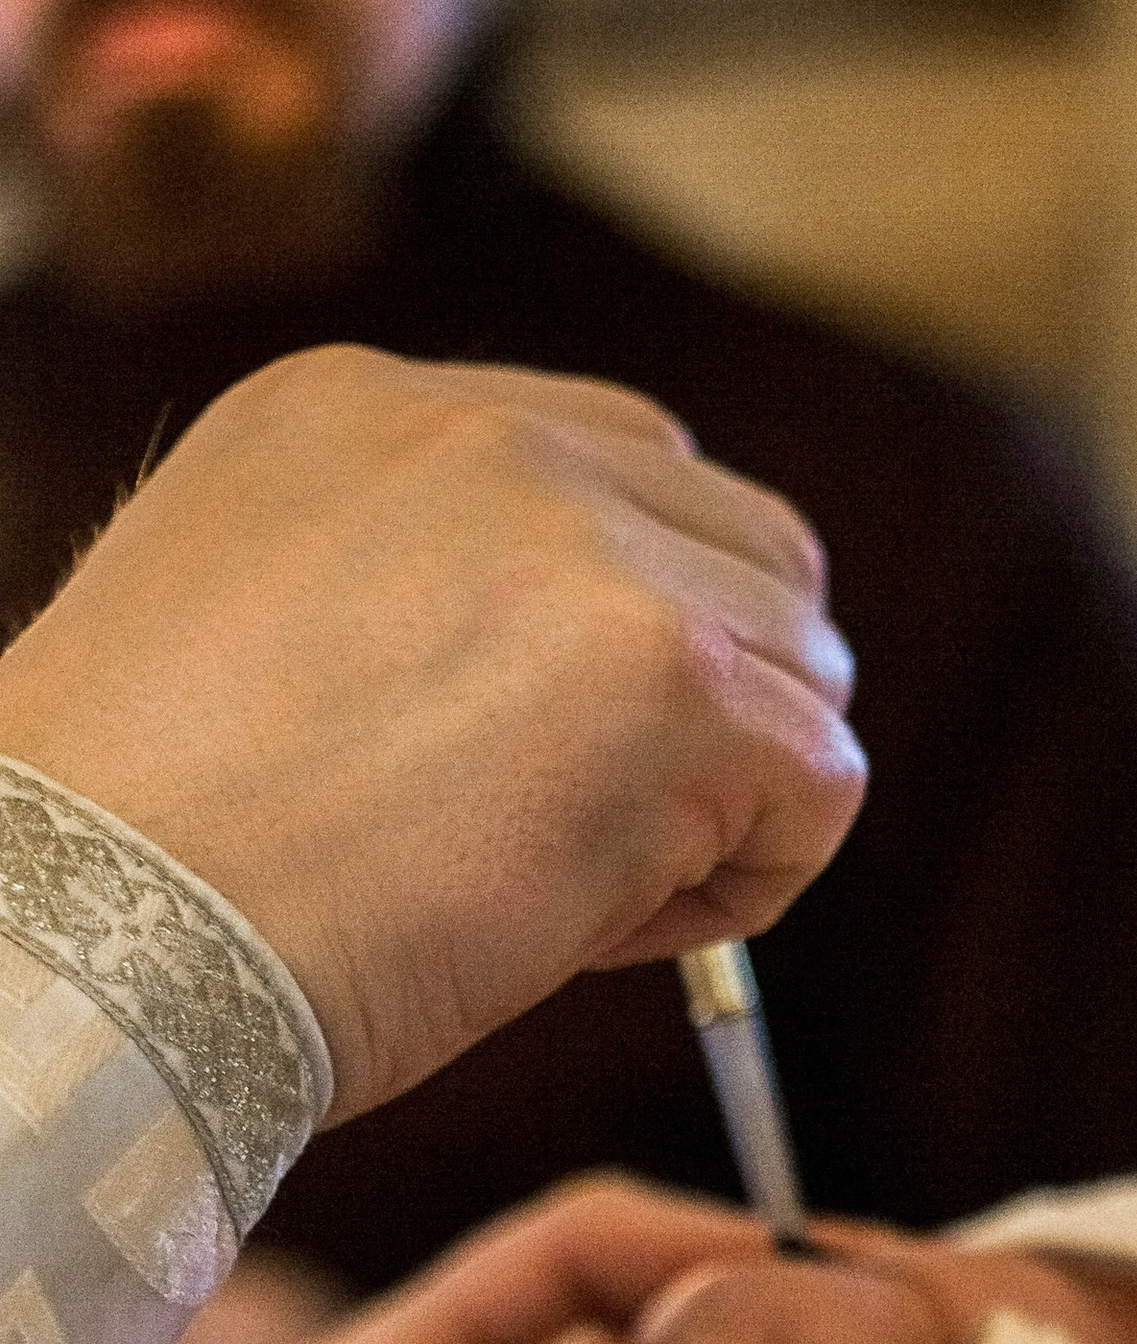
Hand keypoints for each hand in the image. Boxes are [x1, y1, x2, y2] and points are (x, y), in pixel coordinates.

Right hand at [0, 348, 864, 1120]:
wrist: (107, 936)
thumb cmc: (156, 857)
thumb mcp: (262, 636)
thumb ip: (425, 597)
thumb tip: (584, 690)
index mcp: (365, 407)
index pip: (620, 470)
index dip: (625, 633)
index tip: (538, 756)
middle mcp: (489, 438)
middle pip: (746, 549)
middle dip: (710, 705)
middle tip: (583, 840)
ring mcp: (593, 547)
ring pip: (798, 666)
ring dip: (728, 797)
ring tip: (575, 892)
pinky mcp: (676, 679)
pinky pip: (822, 783)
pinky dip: (752, 881)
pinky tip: (604, 930)